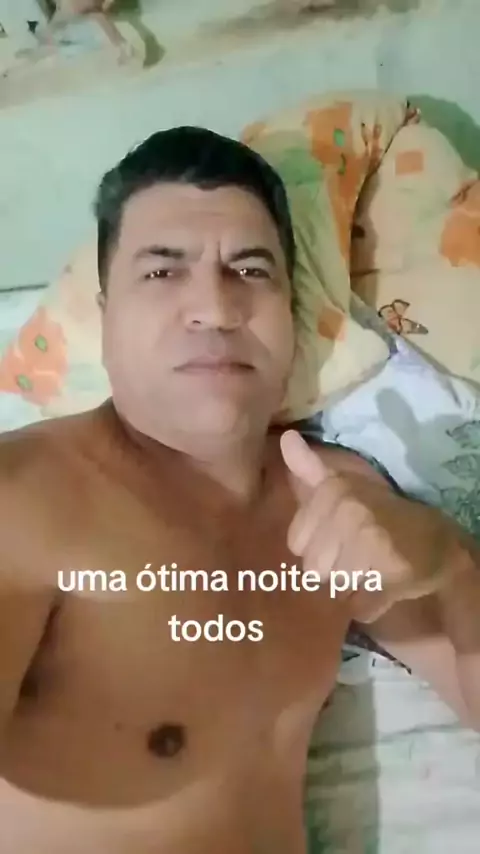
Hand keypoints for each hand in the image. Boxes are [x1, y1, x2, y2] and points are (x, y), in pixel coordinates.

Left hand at [280, 430, 458, 622]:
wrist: (436, 542)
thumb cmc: (379, 514)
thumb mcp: (343, 487)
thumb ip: (309, 468)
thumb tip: (284, 439)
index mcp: (333, 490)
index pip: (297, 543)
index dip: (317, 547)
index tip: (339, 537)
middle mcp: (349, 511)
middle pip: (314, 569)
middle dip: (333, 570)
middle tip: (359, 555)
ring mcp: (371, 541)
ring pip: (335, 587)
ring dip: (352, 587)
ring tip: (371, 568)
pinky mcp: (391, 572)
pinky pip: (360, 606)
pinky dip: (370, 604)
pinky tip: (383, 585)